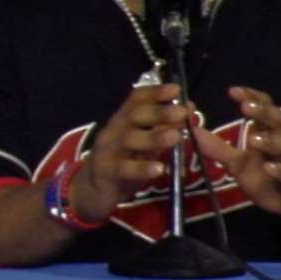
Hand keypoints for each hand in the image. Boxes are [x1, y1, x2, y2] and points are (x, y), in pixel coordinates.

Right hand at [71, 83, 189, 222]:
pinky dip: (141, 168)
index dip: (155, 92)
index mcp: (124, 120)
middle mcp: (114, 130)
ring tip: (175, 137)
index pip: (136, 99)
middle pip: (134, 116)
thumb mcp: (143, 145)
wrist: (92, 190)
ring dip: (153, 137)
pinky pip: (124, 168)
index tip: (176, 89)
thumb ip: (162, 129)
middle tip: (182, 112)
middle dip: (159, 112)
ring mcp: (107, 150)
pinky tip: (159, 168)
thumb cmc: (123, 164)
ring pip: (129, 140)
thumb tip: (188, 111)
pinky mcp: (105, 172)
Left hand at [191, 86, 280, 229]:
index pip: (264, 108)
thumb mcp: (238, 162)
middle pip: (277, 120)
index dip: (252, 98)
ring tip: (252, 139)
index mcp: (268, 132)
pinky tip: (269, 168)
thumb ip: (216, 148)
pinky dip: (280, 170)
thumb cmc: (268, 177)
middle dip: (262, 112)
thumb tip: (190, 131)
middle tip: (245, 107)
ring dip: (269, 141)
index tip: (233, 91)